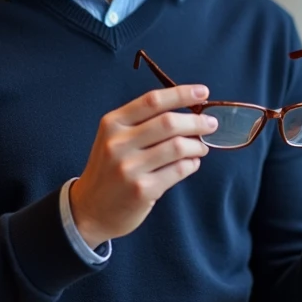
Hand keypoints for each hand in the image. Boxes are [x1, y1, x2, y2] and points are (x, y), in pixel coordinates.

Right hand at [69, 84, 218, 248]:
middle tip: (211, 124)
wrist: (90, 209)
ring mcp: (129, 168)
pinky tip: (192, 163)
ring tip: (201, 147)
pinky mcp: (142, 190)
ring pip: (178, 147)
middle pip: (169, 122)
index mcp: (113, 124)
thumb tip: (188, 111)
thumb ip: (143, 123)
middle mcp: (118, 143)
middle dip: (197, 121)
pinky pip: (178, 170)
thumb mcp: (114, 138)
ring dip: (197, 145)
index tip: (203, 92)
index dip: (181, 94)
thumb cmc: (109, 169)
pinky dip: (191, 164)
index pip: (152, 101)